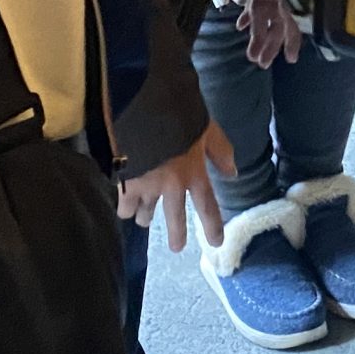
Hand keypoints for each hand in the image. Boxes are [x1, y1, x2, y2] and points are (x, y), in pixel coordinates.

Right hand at [116, 123, 233, 252]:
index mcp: (194, 173)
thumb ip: (220, 152)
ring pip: (145, 211)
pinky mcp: (125, 181)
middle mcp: (172, 185)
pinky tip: (122, 205)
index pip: (207, 206)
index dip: (212, 226)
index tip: (216, 243)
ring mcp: (147, 185)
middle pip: (175, 218)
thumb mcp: (207, 128)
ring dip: (145, 216)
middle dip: (176, 234)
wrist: (144, 105)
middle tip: (176, 248)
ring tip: (142, 219)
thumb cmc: (179, 113)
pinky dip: (123, 204)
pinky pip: (123, 202)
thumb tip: (233, 174)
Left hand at [228, 0, 303, 65]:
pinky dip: (248, 17)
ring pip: (266, 19)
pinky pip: (254, 5)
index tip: (291, 60)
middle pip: (278, 25)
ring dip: (259, 37)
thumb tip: (250, 35)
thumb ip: (258, 13)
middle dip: (271, 46)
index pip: (291, 25)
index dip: (291, 42)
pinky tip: (240, 27)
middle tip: (263, 64)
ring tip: (253, 55)